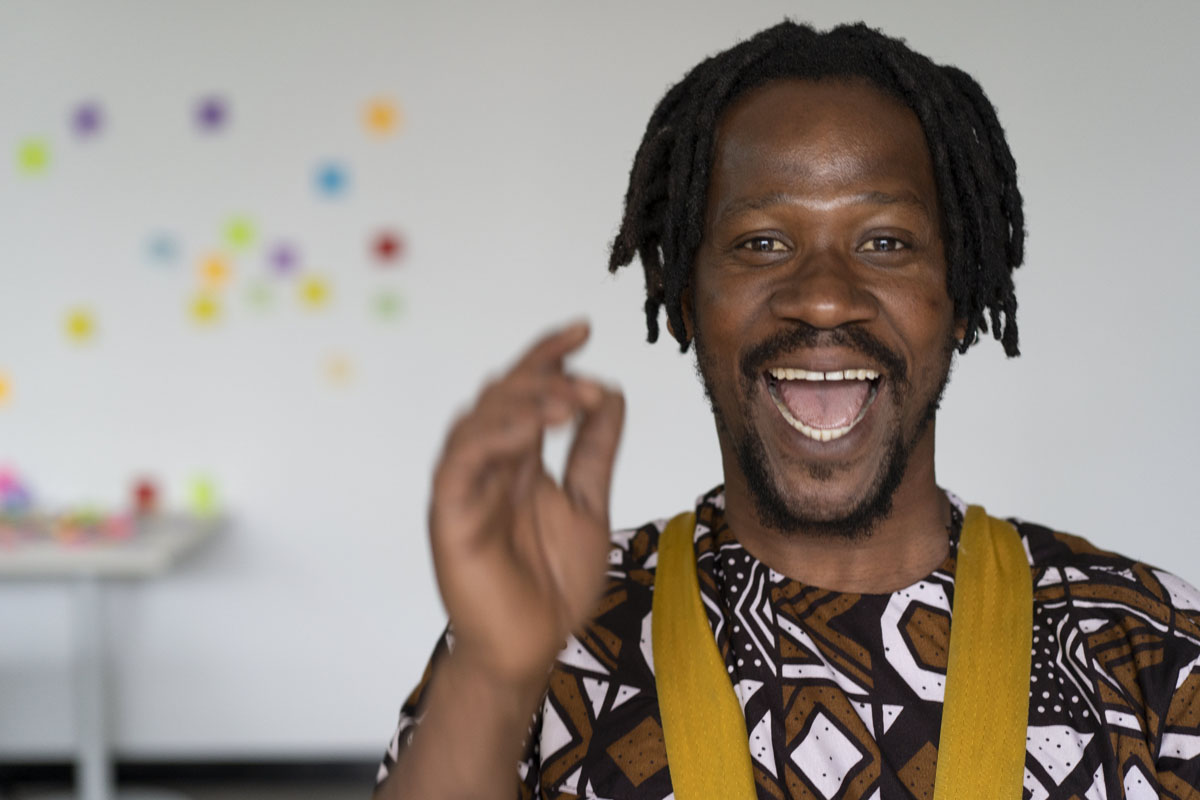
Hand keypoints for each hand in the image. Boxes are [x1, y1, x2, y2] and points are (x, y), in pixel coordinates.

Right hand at [429, 321, 624, 686]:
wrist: (533, 645)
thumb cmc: (553, 581)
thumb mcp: (589, 502)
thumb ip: (595, 450)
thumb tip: (611, 392)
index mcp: (518, 458)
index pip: (527, 391)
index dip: (548, 355)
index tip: (583, 327)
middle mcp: (488, 464)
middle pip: (502, 396)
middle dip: (543, 378)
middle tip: (584, 385)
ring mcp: (467, 486)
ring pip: (479, 420)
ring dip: (522, 403)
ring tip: (565, 403)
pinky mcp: (451, 514)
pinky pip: (462, 463)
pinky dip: (492, 438)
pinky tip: (529, 431)